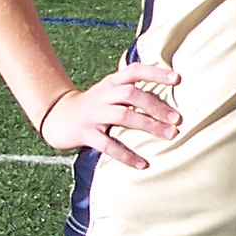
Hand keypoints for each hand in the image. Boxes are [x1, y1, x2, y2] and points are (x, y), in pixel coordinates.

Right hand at [37, 60, 182, 169]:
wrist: (57, 117)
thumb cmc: (95, 105)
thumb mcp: (109, 91)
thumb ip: (132, 91)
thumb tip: (169, 99)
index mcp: (111, 82)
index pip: (134, 71)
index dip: (155, 72)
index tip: (177, 78)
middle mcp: (103, 95)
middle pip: (131, 94)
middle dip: (156, 106)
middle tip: (177, 119)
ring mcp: (93, 114)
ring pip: (123, 116)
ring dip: (148, 126)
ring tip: (170, 135)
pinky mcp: (85, 134)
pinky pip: (108, 145)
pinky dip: (127, 155)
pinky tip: (143, 164)